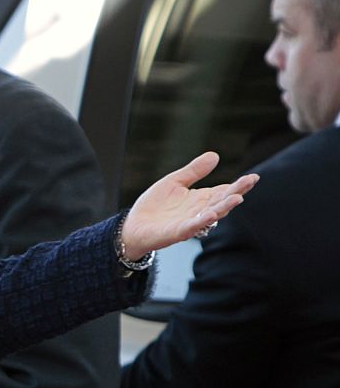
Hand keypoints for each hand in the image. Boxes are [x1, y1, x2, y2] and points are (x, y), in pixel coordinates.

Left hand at [120, 151, 257, 258]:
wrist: (133, 225)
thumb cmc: (154, 205)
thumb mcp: (174, 182)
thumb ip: (193, 171)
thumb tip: (215, 155)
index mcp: (201, 198)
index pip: (224, 190)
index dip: (239, 185)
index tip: (253, 177)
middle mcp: (200, 211)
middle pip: (222, 201)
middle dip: (236, 192)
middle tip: (250, 182)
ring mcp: (190, 223)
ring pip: (211, 215)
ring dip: (224, 207)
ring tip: (237, 198)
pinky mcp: (177, 232)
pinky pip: (192, 228)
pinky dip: (201, 222)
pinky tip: (210, 215)